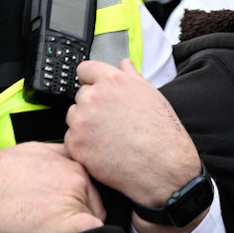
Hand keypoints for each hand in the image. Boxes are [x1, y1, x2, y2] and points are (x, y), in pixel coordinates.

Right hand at [0, 143, 104, 232]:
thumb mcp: (30, 151)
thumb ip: (56, 157)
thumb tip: (65, 165)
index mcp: (69, 159)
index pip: (93, 184)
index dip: (82, 200)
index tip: (68, 208)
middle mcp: (77, 175)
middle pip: (97, 204)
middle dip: (82, 215)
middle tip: (51, 220)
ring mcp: (74, 197)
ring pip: (95, 221)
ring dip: (78, 229)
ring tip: (46, 228)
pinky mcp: (69, 220)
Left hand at [66, 58, 201, 204]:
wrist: (163, 168)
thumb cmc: (162, 133)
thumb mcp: (152, 95)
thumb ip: (132, 76)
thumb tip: (124, 64)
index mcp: (112, 81)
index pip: (85, 69)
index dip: (91, 80)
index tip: (94, 88)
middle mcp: (93, 97)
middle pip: (80, 95)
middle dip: (91, 106)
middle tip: (111, 122)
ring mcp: (82, 121)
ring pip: (73, 117)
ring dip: (85, 125)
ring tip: (109, 137)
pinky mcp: (76, 144)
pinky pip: (71, 140)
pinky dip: (83, 146)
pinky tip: (103, 150)